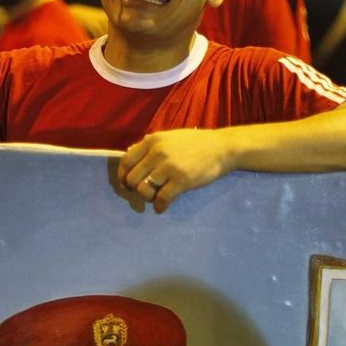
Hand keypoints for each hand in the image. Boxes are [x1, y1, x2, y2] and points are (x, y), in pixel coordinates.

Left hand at [118, 128, 233, 211]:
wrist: (221, 148)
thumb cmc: (195, 143)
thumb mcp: (169, 137)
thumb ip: (150, 145)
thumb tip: (129, 154)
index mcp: (152, 141)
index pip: (126, 161)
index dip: (123, 176)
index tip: (126, 185)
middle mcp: (158, 153)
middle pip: (132, 178)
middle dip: (135, 189)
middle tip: (144, 193)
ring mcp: (169, 167)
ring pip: (144, 190)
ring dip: (147, 198)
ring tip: (155, 198)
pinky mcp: (182, 180)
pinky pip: (162, 198)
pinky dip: (159, 206)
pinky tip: (162, 208)